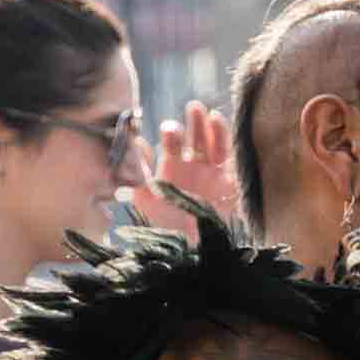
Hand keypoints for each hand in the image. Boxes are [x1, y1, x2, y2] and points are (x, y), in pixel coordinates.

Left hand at [134, 101, 237, 236]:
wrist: (199, 251)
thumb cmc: (170, 230)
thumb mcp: (147, 206)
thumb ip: (136, 182)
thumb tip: (129, 159)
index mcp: (171, 171)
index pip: (168, 146)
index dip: (166, 135)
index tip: (165, 129)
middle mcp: (191, 168)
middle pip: (191, 138)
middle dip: (190, 124)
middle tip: (190, 109)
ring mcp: (211, 172)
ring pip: (210, 142)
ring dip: (206, 126)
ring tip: (204, 112)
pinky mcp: (230, 178)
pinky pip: (228, 154)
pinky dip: (223, 137)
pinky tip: (218, 121)